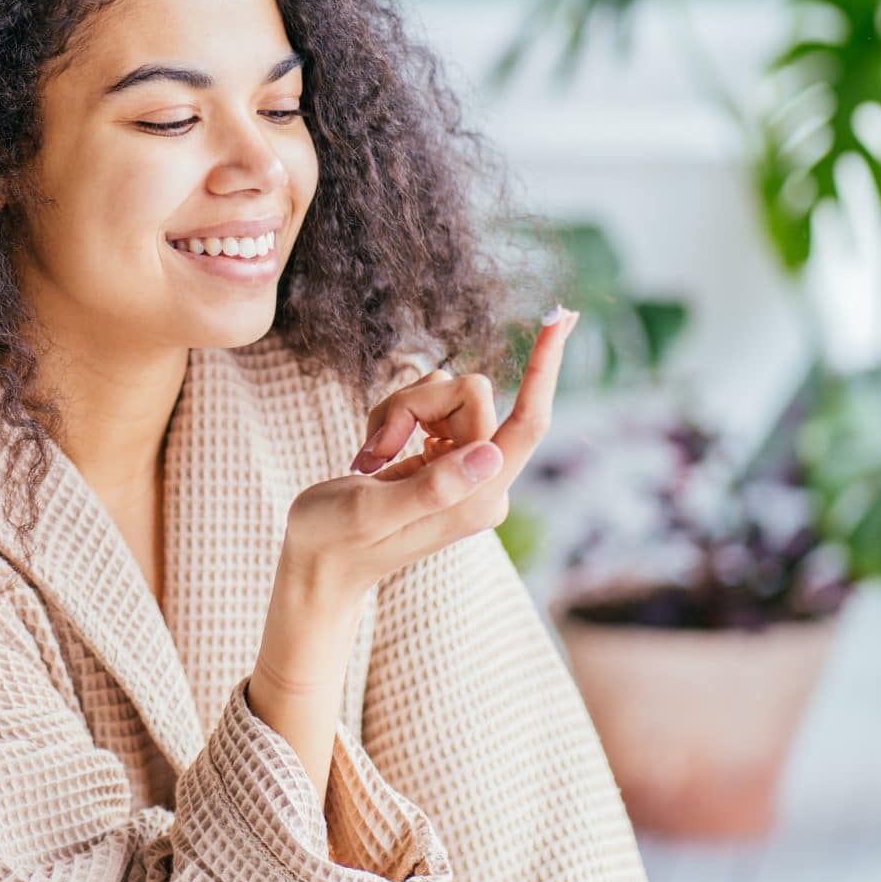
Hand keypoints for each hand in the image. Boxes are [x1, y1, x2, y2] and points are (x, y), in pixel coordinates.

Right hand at [279, 307, 580, 603]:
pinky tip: (377, 454)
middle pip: (471, 396)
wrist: (317, 562)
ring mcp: (467, 471)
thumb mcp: (370, 509)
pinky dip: (397, 417)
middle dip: (414, 405)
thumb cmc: (333, 538)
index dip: (544, 368)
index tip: (562, 318)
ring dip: (400, 412)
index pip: (528, 424)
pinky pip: (433, 407)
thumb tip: (493, 455)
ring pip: (449, 395)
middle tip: (375, 448)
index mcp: (478, 499)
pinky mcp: (447, 461)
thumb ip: (434, 486)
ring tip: (372, 456)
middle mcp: (484, 484)